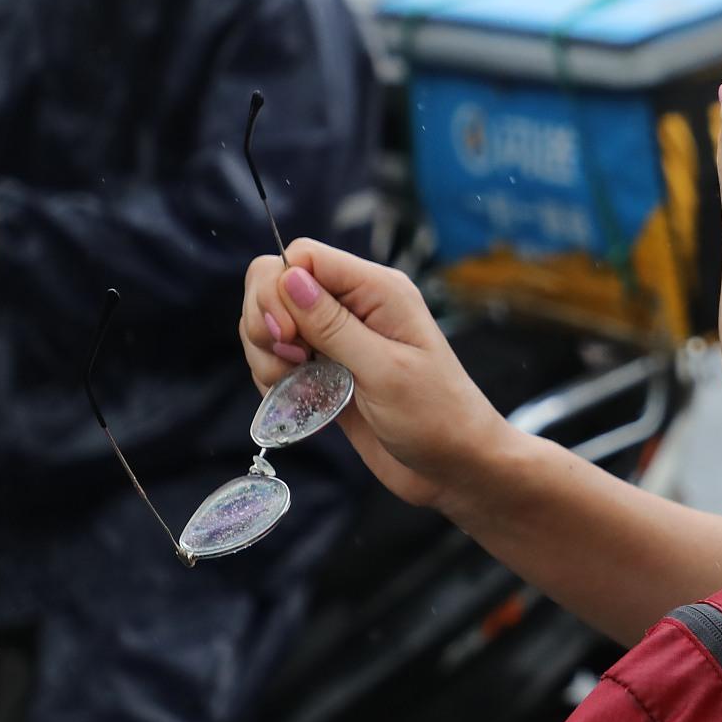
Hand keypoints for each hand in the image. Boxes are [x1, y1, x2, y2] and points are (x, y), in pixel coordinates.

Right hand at [242, 239, 508, 510]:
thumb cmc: (436, 417)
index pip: (303, 256)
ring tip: (295, 384)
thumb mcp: (384, 370)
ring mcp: (339, 338)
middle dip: (265, 322)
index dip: (279, 288)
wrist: (456, 465)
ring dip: (267, 353)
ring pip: (272, 322)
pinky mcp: (327, 369)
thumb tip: (287, 276)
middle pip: (277, 283)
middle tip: (292, 361)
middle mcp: (356, 306)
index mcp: (378, 290)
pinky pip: (279, 357)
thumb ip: (333, 325)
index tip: (287, 337)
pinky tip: (296, 398)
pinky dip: (273, 376)